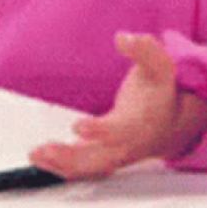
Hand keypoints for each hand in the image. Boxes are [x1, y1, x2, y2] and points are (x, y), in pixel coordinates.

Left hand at [29, 32, 206, 179]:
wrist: (170, 123)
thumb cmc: (160, 92)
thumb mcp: (160, 66)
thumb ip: (144, 49)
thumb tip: (124, 37)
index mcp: (140, 123)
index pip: (120, 131)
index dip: (99, 131)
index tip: (77, 127)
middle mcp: (126, 144)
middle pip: (99, 158)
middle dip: (72, 156)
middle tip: (46, 150)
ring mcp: (115, 155)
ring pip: (88, 167)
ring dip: (61, 164)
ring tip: (36, 155)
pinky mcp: (103, 158)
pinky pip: (83, 169)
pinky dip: (61, 168)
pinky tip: (40, 159)